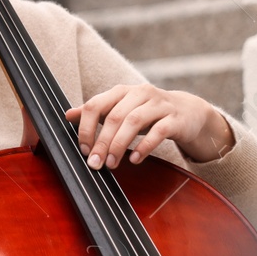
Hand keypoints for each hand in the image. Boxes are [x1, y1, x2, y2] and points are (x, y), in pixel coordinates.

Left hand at [64, 84, 234, 167]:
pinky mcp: (175, 119)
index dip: (86, 128)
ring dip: (119, 145)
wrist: (188, 112)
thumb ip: (97, 112)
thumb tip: (68, 115)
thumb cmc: (149, 113)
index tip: (83, 149)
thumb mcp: (122, 109)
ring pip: (134, 122)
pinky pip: (158, 132)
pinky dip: (144, 146)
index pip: (96, 105)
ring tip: (111, 164)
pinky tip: (135, 159)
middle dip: (101, 142)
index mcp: (122, 92)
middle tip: (94, 163)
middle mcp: (140, 93)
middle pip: (114, 117)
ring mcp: (159, 104)